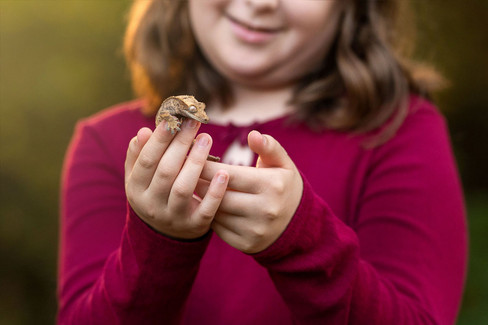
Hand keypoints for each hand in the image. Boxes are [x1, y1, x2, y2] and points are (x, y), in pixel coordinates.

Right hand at [124, 120, 228, 239]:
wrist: (166, 235)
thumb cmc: (155, 194)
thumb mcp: (140, 178)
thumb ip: (139, 155)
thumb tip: (144, 131)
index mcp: (135, 189)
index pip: (147, 161)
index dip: (159, 139)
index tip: (173, 119)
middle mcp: (151, 205)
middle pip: (166, 171)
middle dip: (180, 144)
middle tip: (194, 122)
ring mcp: (173, 217)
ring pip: (183, 188)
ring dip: (196, 162)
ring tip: (207, 139)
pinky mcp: (194, 226)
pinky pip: (206, 210)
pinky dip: (215, 192)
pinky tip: (224, 173)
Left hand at [198, 131, 302, 252]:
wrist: (298, 224)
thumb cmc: (283, 186)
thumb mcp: (283, 163)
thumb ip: (269, 146)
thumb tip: (253, 134)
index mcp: (272, 185)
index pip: (230, 174)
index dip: (206, 166)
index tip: (190, 157)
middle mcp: (265, 210)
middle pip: (219, 195)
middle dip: (199, 183)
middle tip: (184, 173)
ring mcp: (256, 230)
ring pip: (216, 213)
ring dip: (202, 200)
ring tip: (192, 186)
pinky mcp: (247, 244)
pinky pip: (219, 229)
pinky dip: (209, 216)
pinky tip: (204, 205)